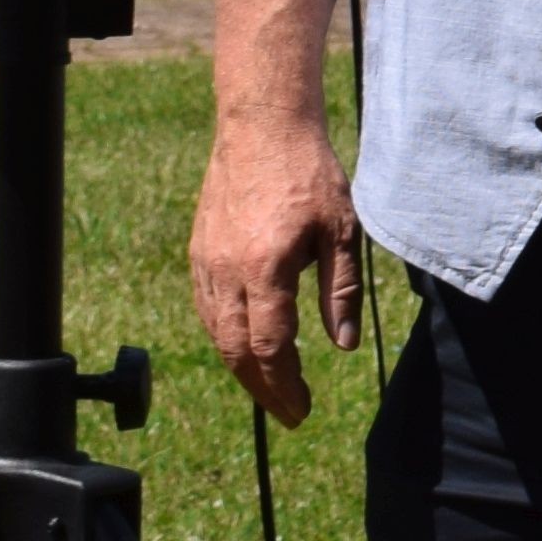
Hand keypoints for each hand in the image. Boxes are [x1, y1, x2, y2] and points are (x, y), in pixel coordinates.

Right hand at [189, 104, 368, 428]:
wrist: (262, 127)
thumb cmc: (310, 175)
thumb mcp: (343, 231)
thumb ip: (341, 291)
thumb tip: (341, 345)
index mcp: (264, 269)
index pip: (269, 347)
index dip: (284, 386)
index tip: (301, 410)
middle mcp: (225, 272)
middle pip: (236, 351)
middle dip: (262, 389)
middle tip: (289, 413)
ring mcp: (205, 262)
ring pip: (216, 333)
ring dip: (242, 368)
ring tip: (271, 389)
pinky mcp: (198, 252)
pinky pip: (207, 309)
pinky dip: (225, 338)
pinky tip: (245, 348)